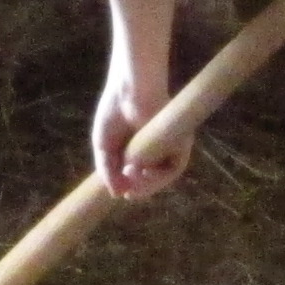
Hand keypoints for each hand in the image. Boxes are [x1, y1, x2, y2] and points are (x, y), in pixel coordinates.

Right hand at [93, 73, 190, 198]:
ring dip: (149, 185)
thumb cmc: (114, 111)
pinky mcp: (180, 141)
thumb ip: (108, 171)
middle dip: (139, 189)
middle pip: (152, 179)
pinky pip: (175, 166)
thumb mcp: (104, 146)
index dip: (131, 187)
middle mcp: (156, 150)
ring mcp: (169, 147)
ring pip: (164, 176)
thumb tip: (115, 194)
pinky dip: (160, 175)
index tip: (122, 194)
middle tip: (127, 192)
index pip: (139, 176)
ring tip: (132, 180)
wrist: (128, 90)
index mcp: (139, 149)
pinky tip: (143, 174)